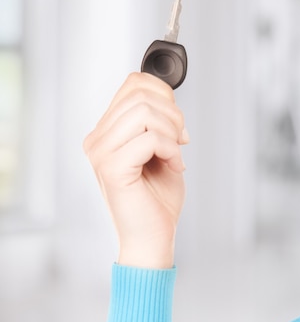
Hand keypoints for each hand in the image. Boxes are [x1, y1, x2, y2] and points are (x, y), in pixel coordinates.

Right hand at [83, 73, 188, 267]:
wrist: (152, 237)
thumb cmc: (157, 199)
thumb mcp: (160, 151)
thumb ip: (157, 123)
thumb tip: (167, 99)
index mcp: (107, 132)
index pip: (133, 84)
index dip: (165, 94)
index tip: (177, 124)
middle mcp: (97, 139)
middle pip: (140, 94)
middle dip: (173, 114)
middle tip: (181, 141)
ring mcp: (101, 153)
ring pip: (145, 112)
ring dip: (172, 132)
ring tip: (175, 156)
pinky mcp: (113, 168)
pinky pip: (150, 139)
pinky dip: (171, 150)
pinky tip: (174, 167)